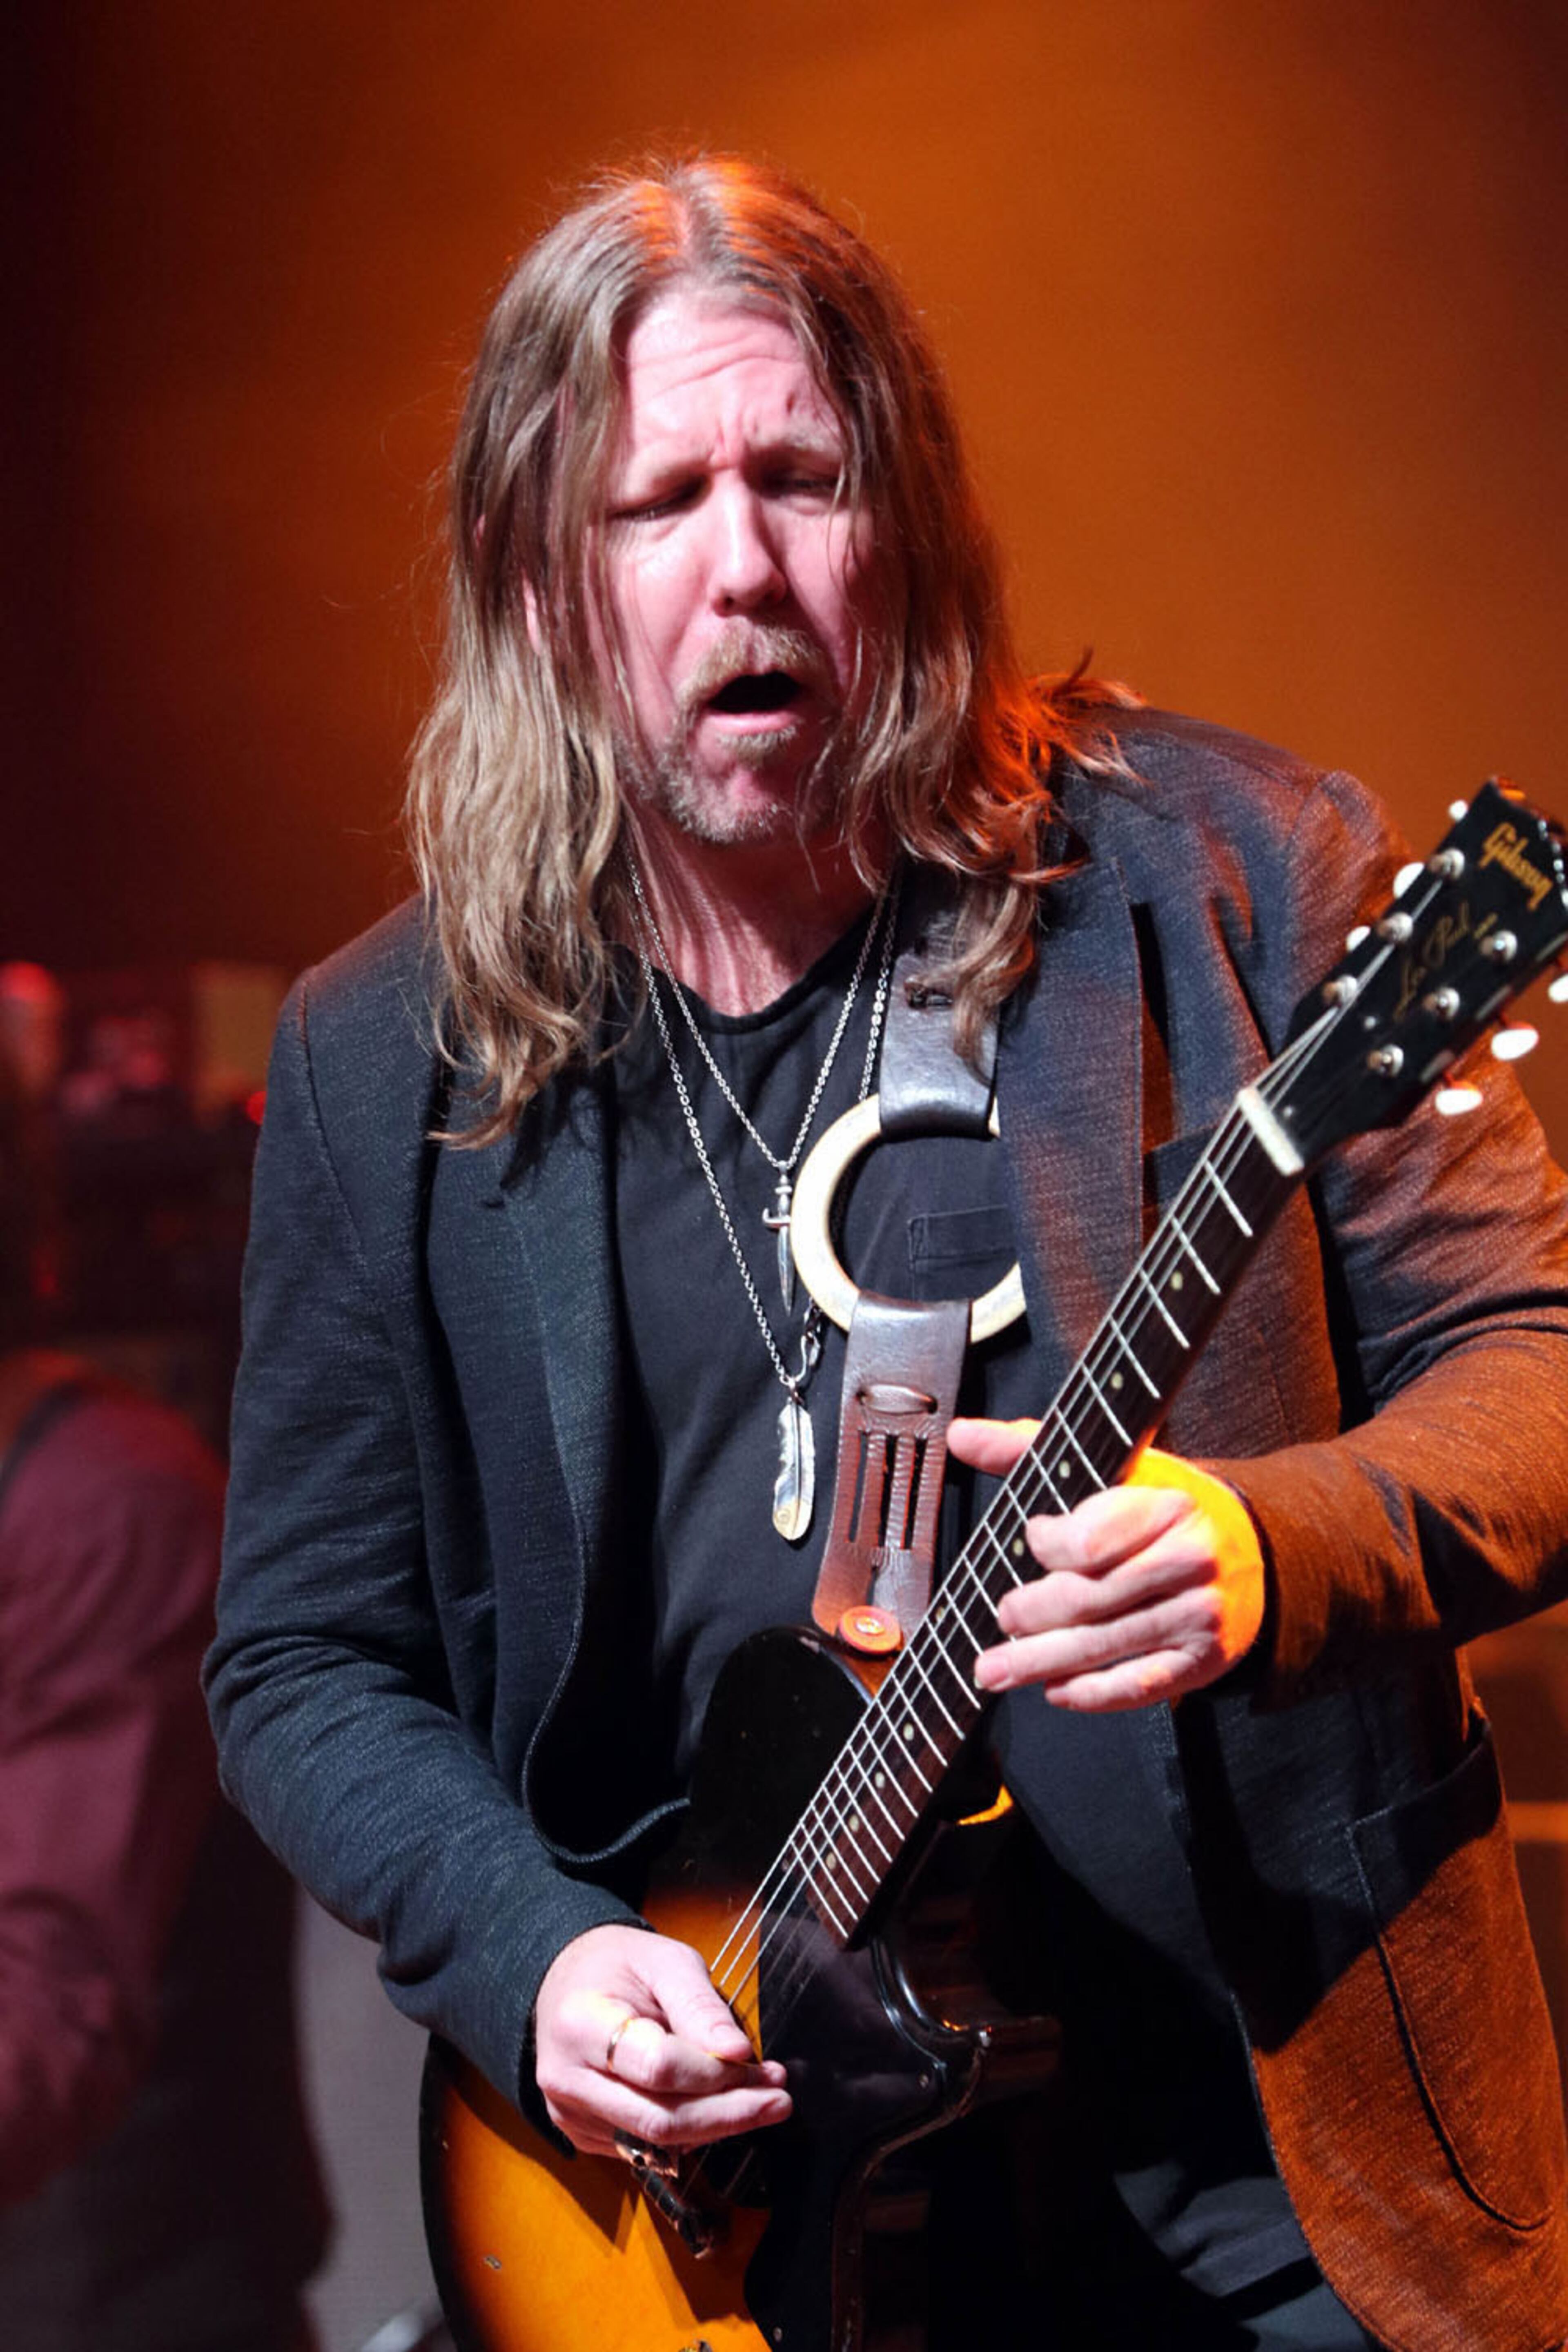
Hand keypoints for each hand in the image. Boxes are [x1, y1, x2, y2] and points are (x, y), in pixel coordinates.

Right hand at [532, 1922, 790, 2158]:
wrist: (566, 1984)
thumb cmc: (618, 1966)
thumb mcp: (665, 1961)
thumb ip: (700, 2006)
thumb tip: (737, 2054)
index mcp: (581, 2024)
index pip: (657, 2067)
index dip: (713, 2072)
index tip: (755, 2061)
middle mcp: (567, 2079)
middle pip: (660, 2119)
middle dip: (729, 2114)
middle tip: (779, 2099)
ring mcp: (571, 2115)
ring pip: (658, 2143)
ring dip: (717, 2125)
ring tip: (760, 2097)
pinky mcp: (584, 2136)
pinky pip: (647, 2148)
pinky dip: (691, 2133)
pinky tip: (718, 2106)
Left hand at [946, 1423, 1266, 1712]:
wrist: (1249, 1550)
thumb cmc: (1164, 1505)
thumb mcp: (1112, 1464)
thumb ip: (1030, 1447)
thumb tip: (962, 1434)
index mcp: (1167, 1505)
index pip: (1090, 1540)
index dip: (1047, 1545)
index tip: (1033, 1539)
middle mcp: (1188, 1561)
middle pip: (1089, 1599)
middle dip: (1031, 1613)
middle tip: (1003, 1615)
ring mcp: (1198, 1615)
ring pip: (1104, 1646)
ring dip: (1040, 1663)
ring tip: (995, 1669)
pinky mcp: (1202, 1660)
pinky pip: (1137, 1685)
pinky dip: (1089, 1693)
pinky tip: (1055, 1690)